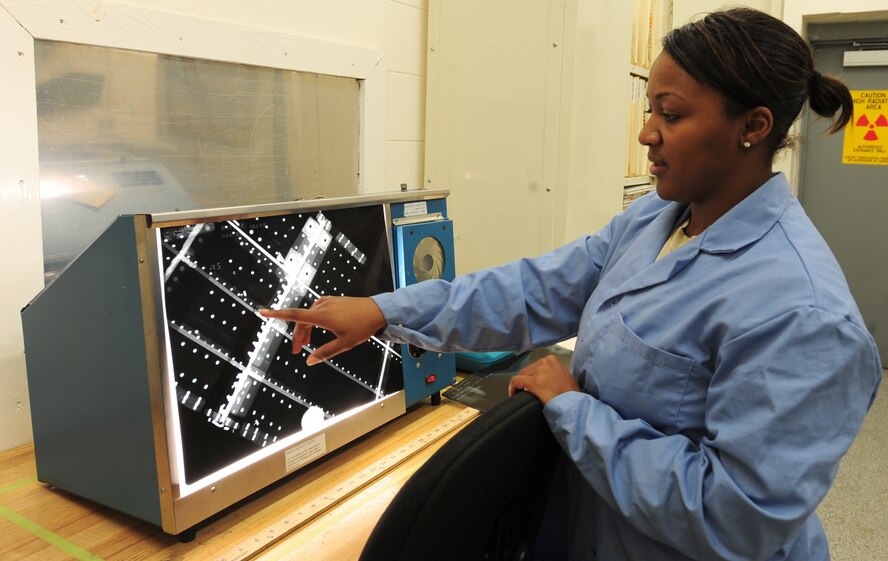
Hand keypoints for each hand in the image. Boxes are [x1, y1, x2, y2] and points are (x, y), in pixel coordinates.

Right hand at [259, 296, 385, 364]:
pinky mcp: (332, 300)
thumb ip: (325, 352)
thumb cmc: (362, 327)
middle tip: (297, 351)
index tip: (262, 312)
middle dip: (297, 335)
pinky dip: (313, 321)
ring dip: (305, 329)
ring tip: (306, 343)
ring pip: (308, 316)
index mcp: (322, 316)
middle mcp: (322, 306)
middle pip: (301, 321)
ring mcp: (327, 302)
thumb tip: (309, 361)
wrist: (378, 310)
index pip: (294, 315)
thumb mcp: (344, 344)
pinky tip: (316, 329)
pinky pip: (316, 310)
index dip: (277, 314)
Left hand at [508, 355, 579, 404]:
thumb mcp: (564, 376)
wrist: (572, 405)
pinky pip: (516, 381)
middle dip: (524, 380)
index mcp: (552, 360)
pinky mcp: (533, 381)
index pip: (535, 366)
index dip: (530, 376)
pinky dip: (512, 388)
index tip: (529, 384)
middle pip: (526, 370)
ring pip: (520, 375)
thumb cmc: (570, 394)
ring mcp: (539, 371)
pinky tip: (513, 394)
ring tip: (519, 394)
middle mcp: (545, 362)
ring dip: (519, 385)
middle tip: (523, 391)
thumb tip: (544, 377)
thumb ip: (553, 372)